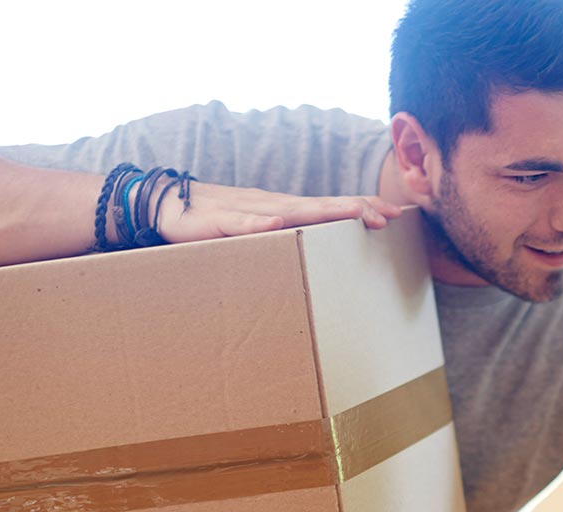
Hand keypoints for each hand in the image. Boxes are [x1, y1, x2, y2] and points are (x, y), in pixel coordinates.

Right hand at [154, 181, 409, 243]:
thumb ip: (285, 239)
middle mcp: (273, 206)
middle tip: (389, 214)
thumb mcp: (258, 231)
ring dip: (324, 211)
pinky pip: (243, 224)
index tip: (395, 213)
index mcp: (283, 210)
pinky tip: (279, 223)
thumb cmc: (217, 221)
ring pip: (293, 210)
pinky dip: (261, 223)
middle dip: (356, 209)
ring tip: (353, 213)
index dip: (361, 209)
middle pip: (322, 206)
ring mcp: (248, 212)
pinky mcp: (221, 222)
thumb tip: (318, 254)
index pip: (330, 208)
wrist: (167, 206)